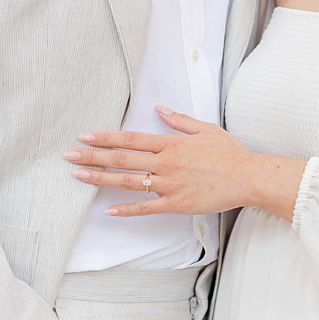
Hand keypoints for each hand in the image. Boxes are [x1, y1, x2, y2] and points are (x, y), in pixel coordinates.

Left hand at [67, 106, 255, 216]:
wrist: (248, 177)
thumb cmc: (230, 153)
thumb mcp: (206, 129)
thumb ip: (179, 121)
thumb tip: (159, 109)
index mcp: (172, 144)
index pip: (131, 139)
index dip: (105, 137)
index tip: (85, 135)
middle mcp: (166, 163)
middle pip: (122, 159)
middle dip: (93, 156)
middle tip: (69, 155)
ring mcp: (169, 185)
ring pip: (128, 182)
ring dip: (101, 179)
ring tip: (78, 176)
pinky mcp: (176, 204)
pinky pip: (145, 208)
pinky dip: (126, 210)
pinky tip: (108, 210)